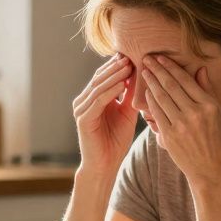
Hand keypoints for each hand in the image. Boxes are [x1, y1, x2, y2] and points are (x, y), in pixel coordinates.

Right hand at [73, 54, 137, 175]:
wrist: (104, 166)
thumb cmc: (115, 142)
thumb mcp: (126, 114)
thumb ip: (128, 96)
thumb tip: (138, 75)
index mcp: (92, 99)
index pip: (104, 76)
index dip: (117, 65)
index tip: (133, 54)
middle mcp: (83, 102)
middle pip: (99, 78)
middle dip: (115, 66)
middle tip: (130, 54)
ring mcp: (81, 110)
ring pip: (98, 87)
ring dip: (114, 75)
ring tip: (128, 64)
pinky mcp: (83, 119)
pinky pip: (98, 101)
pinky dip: (110, 90)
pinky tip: (122, 83)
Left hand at [140, 55, 220, 184]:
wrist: (210, 169)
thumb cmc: (216, 139)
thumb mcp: (218, 113)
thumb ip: (207, 90)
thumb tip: (200, 69)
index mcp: (208, 105)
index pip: (186, 80)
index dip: (171, 67)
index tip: (161, 58)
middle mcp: (195, 113)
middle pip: (171, 86)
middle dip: (157, 70)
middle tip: (147, 58)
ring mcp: (181, 125)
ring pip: (162, 98)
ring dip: (151, 82)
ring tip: (144, 72)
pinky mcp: (170, 136)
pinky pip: (157, 113)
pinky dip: (150, 101)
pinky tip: (146, 92)